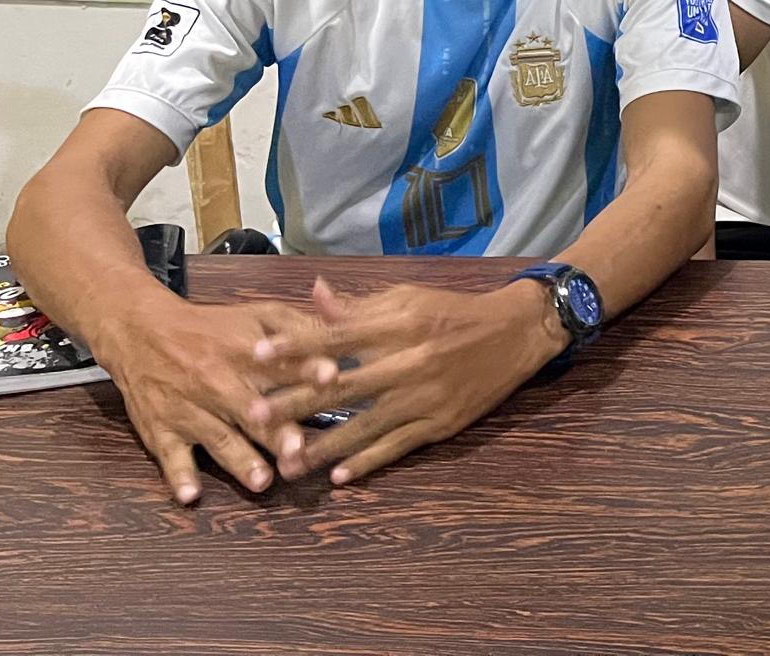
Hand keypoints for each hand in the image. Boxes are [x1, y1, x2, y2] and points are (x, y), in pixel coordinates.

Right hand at [94, 294, 320, 505]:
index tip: (331, 377)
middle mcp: (219, 382)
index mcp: (247, 352)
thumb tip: (345, 330)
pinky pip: (170, 457)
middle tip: (299, 451)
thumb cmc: (212, 327)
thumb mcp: (257, 315)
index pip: (283, 363)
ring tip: (262, 481)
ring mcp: (189, 410)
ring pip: (219, 438)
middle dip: (276, 431)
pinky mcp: (162, 431)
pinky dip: (179, 476)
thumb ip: (300, 324)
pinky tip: (190, 495)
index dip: (307, 369)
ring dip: (240, 460)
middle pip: (252, 411)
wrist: (142, 332)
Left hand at [242, 276, 563, 487]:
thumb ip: (359, 305)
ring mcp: (424, 397)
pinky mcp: (440, 424)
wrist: (515, 333)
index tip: (258, 355)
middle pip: (343, 387)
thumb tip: (313, 294)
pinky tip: (340, 476)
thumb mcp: (408, 297)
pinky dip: (368, 462)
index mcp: (398, 325)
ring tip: (286, 463)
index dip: (296, 346)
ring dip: (323, 446)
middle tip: (254, 417)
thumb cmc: (453, 311)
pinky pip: (397, 446)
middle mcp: (408, 361)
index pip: (337, 336)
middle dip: (296, 404)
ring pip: (364, 426)